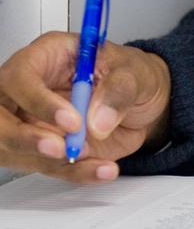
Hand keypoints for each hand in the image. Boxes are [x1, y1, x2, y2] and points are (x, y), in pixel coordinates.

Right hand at [0, 32, 170, 183]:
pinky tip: (100, 169)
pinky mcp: (44, 148)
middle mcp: (30, 89)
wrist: (144, 100)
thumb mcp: (134, 72)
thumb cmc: (129, 74)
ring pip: (17, 149)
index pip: (21, 77)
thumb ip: (118, 91)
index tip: (71, 121)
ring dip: (50, 161)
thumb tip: (99, 120)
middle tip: (61, 149)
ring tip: (90, 158)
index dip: (39, 102)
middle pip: (1, 117)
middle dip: (24, 139)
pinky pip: (49, 166)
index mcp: (47, 56)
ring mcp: (32, 120)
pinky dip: (74, 173)